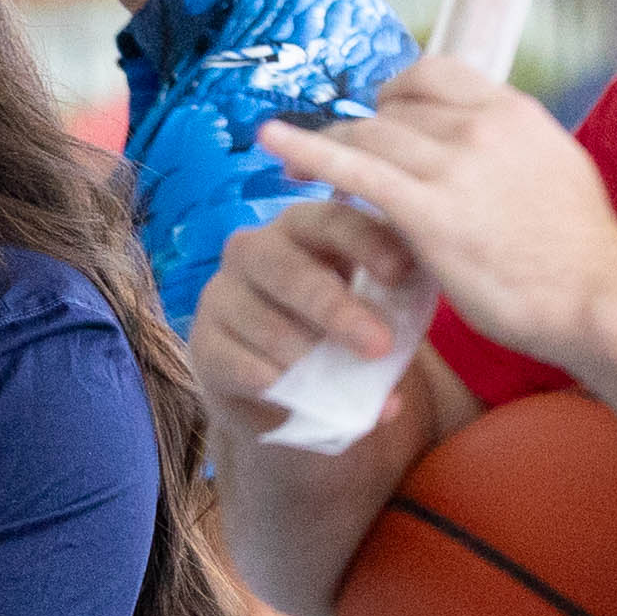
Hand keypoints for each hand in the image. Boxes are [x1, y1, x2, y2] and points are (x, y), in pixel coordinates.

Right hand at [193, 197, 427, 421]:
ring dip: (306, 354)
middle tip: (379, 345)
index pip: (331, 219)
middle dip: (337, 309)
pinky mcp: (202, 344)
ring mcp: (220, 295)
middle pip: (290, 269)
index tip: (402, 272)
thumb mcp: (370, 314)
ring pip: (263, 321)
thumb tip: (414, 343)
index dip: (366, 242)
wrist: (283, 393)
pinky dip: (269, 381)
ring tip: (341, 383)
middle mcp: (253, 250)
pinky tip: (295, 396)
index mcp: (301, 228)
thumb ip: (393, 313)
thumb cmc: (335, 337)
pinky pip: (233, 360)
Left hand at [256, 53, 616, 374]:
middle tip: (334, 158)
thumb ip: (513, 150)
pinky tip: (269, 141)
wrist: (597, 299)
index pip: (435, 74)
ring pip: (370, 137)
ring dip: (332, 149)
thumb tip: (488, 150)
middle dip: (362, 132)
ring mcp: (453, 165)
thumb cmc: (578, 255)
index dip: (398, 92)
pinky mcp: (427, 211)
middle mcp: (481, 126)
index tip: (381, 113)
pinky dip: (306, 149)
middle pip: (396, 111)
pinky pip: (353, 169)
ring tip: (295, 168)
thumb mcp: (554, 172)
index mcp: (513, 112)